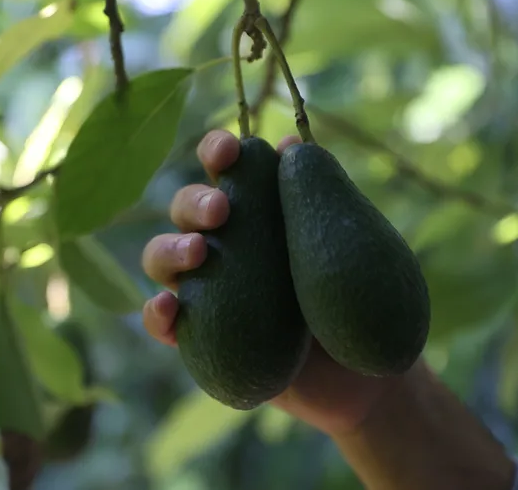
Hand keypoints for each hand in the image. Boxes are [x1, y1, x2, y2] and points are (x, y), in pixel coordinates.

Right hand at [141, 129, 409, 436]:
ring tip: (198, 253)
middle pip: (184, 210)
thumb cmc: (358, 302)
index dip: (216, 151)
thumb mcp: (350, 247)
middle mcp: (224, 246)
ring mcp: (204, 291)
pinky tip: (168, 308)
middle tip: (222, 212)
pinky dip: (154, 312)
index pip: (225, 172)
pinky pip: (160, 323)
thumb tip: (292, 143)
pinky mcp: (195, 339)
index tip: (229, 150)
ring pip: (160, 257)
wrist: (363, 375)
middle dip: (193, 202)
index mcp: (257, 214)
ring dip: (169, 247)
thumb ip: (322, 198)